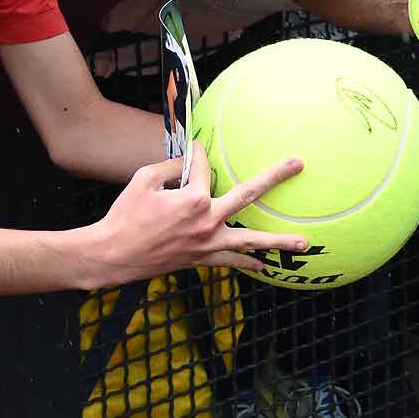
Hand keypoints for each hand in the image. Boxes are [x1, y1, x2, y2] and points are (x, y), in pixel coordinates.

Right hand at [84, 141, 308, 283]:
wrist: (113, 254)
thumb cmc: (125, 215)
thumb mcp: (143, 180)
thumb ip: (170, 167)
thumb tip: (186, 161)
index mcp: (193, 198)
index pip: (203, 167)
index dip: (195, 156)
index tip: (192, 151)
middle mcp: (207, 221)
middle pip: (248, 194)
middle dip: (274, 178)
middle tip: (297, 165)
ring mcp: (207, 243)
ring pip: (250, 240)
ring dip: (278, 242)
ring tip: (305, 244)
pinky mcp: (202, 259)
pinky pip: (230, 261)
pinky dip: (247, 263)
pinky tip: (264, 266)